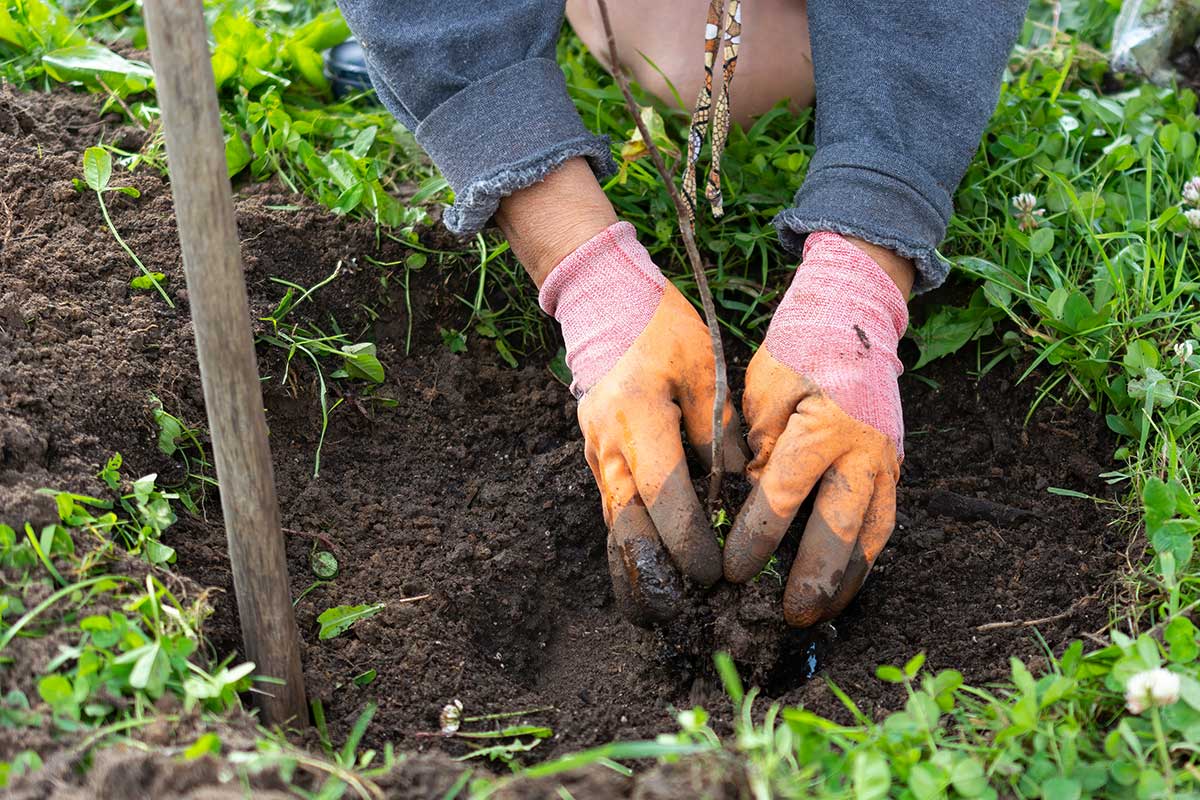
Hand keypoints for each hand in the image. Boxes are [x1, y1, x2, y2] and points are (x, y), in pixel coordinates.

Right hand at [542, 222, 742, 625]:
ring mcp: (598, 456)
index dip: (686, 538)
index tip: (711, 574)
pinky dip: (625, 552)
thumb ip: (719, 431)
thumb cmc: (664, 332)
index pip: (662, 491)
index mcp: (639, 416)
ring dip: (632, 573)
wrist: (607, 306)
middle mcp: (610, 444)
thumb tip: (740, 488)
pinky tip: (639, 585)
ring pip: (612, 526)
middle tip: (681, 613)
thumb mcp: (705, 370)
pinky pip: (611, 515)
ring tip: (654, 618)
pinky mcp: (597, 462)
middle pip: (626, 523)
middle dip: (653, 573)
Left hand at [722, 232, 908, 626]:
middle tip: (790, 616)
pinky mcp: (895, 467)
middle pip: (839, 530)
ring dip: (848, 579)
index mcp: (821, 429)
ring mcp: (887, 462)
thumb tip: (746, 498)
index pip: (782, 498)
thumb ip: (754, 447)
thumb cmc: (797, 353)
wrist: (854, 317)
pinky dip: (865, 555)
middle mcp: (862, 452)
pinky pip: (883, 520)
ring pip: (872, 534)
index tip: (731, 573)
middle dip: (813, 578)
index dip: (755, 540)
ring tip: (823, 614)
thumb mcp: (762, 393)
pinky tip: (846, 582)